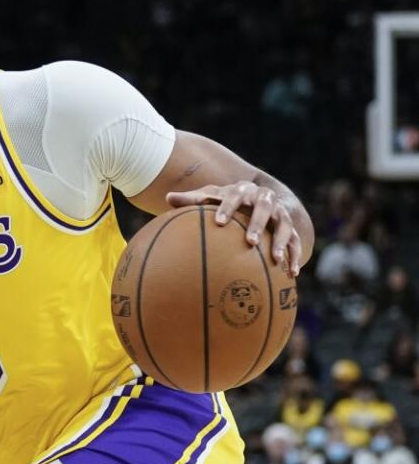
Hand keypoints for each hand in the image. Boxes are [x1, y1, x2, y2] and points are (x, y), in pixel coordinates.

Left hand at [167, 181, 301, 275]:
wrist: (260, 198)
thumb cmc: (229, 201)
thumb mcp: (213, 197)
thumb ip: (193, 199)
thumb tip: (167, 198)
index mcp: (244, 191)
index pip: (235, 195)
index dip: (227, 208)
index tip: (219, 223)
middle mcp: (265, 199)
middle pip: (265, 209)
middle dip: (258, 224)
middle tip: (250, 241)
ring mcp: (280, 214)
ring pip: (285, 226)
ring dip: (281, 242)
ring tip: (276, 260)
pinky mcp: (291, 228)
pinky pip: (296, 242)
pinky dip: (295, 256)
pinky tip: (292, 273)